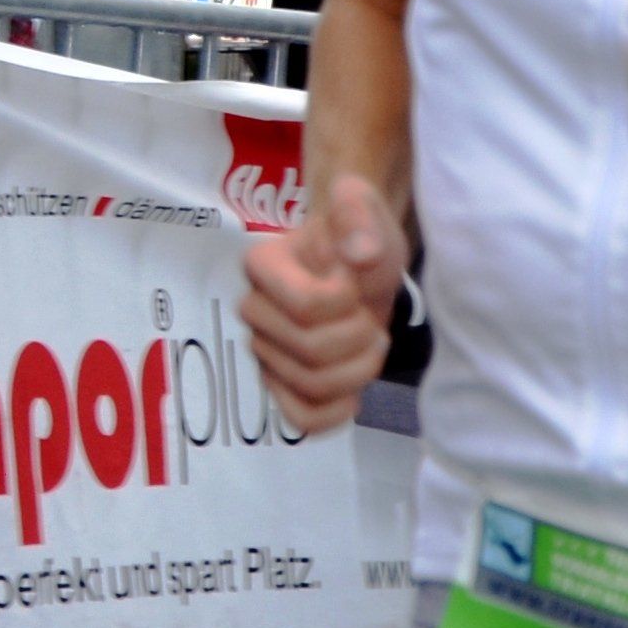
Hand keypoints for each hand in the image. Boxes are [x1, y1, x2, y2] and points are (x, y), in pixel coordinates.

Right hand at [239, 173, 403, 432]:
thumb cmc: (355, 234)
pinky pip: (300, 416)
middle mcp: (255, 310)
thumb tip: (361, 254)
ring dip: (358, 371)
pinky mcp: (285, 381)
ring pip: (310, 385)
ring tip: (372, 343)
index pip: (304, 306)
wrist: (359, 264)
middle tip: (372, 316)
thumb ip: (358, 217)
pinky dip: (331, 416)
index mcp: (261, 266)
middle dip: (358, 337)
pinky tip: (355, 396)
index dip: (346, 301)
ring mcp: (268, 349)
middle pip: (308, 351)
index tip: (356, 281)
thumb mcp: (363, 211)